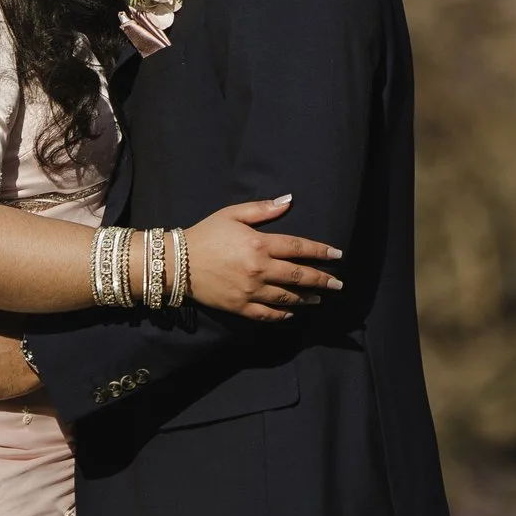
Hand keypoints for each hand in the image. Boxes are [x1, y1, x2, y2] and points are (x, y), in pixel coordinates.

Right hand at [184, 195, 343, 320]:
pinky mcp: (239, 307)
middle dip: (322, 280)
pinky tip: (292, 313)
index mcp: (259, 245)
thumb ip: (263, 209)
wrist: (177, 262)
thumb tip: (289, 200)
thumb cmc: (206, 234)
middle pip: (299, 276)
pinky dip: (282, 315)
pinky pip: (267, 314)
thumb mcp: (232, 214)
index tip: (338, 255)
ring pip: (287, 298)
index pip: (298, 248)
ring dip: (306, 298)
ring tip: (319, 298)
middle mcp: (259, 270)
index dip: (320, 251)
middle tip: (339, 283)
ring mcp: (250, 291)